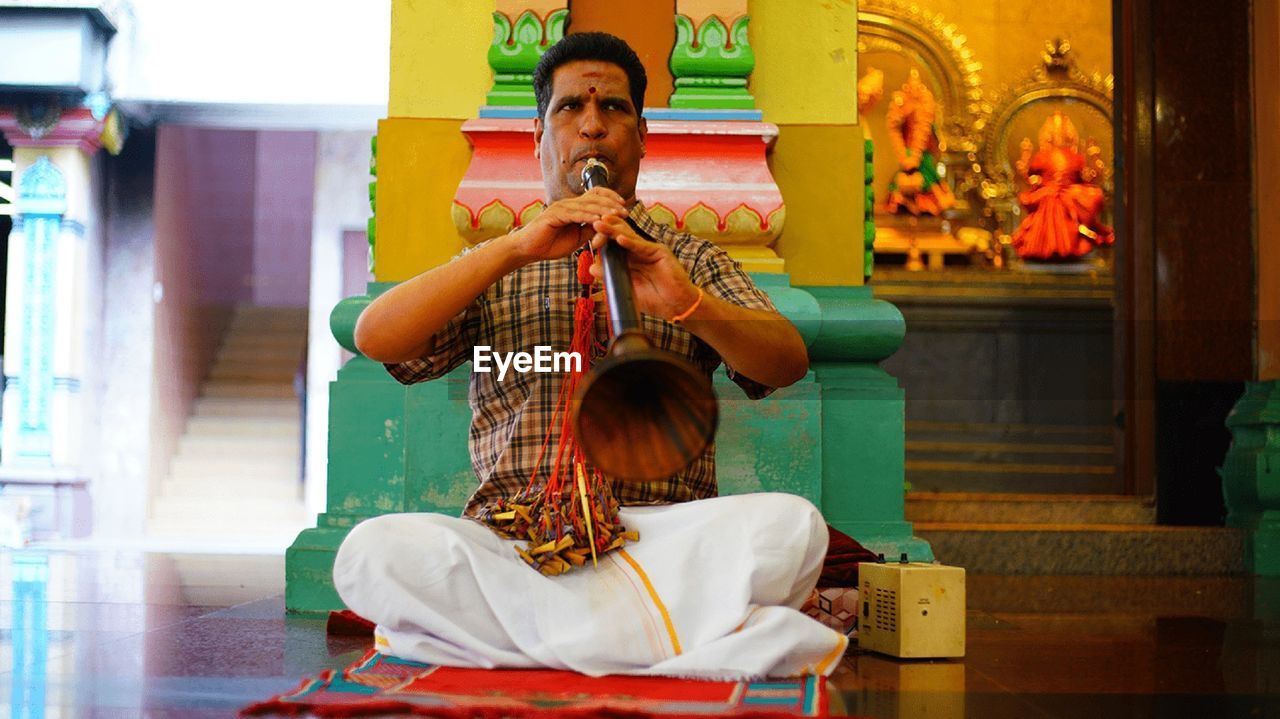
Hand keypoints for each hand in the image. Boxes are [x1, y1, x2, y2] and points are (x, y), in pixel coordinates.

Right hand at [507, 187, 627, 264]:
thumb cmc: (550, 245)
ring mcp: (561, 207)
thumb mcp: (577, 239)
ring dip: (603, 210)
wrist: (529, 250)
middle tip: (625, 211)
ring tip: (616, 214)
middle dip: (611, 204)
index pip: (595, 196)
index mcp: (574, 207)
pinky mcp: (554, 215)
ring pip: (587, 205)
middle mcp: (568, 204)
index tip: (623, 206)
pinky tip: (598, 220)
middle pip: (594, 198)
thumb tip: (606, 228)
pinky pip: (575, 214)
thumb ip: (590, 231)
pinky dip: (588, 216)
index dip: (610, 198)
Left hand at [588, 215, 700, 320]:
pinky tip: (620, 239)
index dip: (602, 240)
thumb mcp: (627, 287)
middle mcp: (640, 251)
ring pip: (630, 237)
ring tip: (600, 224)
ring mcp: (650, 250)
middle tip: (592, 221)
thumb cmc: (655, 299)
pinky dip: (631, 243)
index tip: (589, 239)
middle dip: (606, 229)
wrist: (677, 306)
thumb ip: (610, 277)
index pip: (614, 246)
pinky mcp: (660, 252)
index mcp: (631, 260)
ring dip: (614, 230)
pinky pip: (642, 246)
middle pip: (620, 236)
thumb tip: (592, 268)